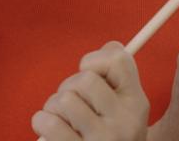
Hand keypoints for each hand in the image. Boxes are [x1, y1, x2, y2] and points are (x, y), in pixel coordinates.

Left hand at [32, 41, 149, 140]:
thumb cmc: (109, 138)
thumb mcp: (124, 110)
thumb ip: (117, 78)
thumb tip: (109, 46)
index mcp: (137, 104)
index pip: (118, 58)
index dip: (94, 61)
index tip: (88, 73)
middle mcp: (125, 122)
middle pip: (83, 79)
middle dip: (67, 88)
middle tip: (70, 105)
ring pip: (63, 100)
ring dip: (53, 108)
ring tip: (61, 121)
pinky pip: (48, 122)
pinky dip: (41, 123)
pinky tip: (49, 132)